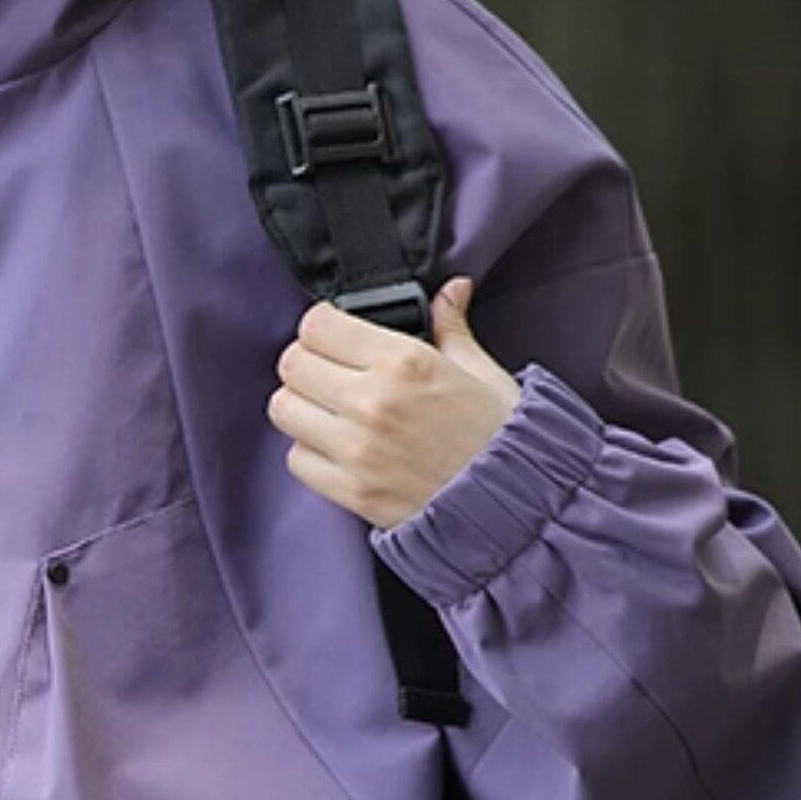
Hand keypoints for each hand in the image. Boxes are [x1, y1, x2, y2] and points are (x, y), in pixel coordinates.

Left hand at [267, 275, 521, 531]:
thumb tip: (451, 289)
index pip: (316, 325)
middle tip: (331, 373)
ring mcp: (356, 449)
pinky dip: (309, 452)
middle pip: (291, 364)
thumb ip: (452, 327)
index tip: (335, 336)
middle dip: (308, 363)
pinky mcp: (350, 491)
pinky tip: (338, 449)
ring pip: (284, 409)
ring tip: (332, 411)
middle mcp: (372, 401)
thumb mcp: (483, 372)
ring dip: (302, 407)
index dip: (322, 327)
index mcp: (403, 362)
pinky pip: (296, 459)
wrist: (516, 509)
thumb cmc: (503, 438)